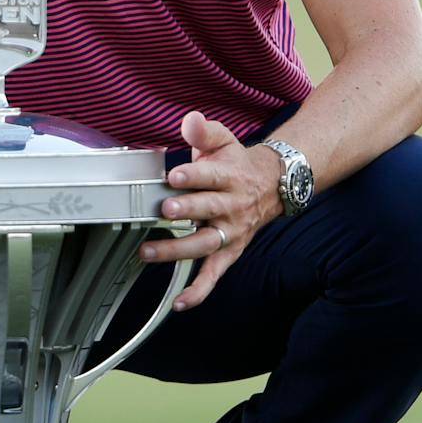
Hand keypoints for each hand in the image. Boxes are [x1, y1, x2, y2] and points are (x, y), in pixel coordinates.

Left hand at [139, 110, 283, 311]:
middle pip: (208, 209)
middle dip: (187, 209)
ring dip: (179, 250)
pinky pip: (214, 275)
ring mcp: (230, 232)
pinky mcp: (229, 252)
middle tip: (165, 209)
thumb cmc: (236, 164)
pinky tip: (180, 302)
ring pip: (205, 243)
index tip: (173, 175)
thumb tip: (190, 120)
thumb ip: (205, 131)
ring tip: (150, 252)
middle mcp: (231, 207)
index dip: (193, 174)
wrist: (271, 186)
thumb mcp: (224, 141)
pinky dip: (198, 290)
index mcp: (229, 177)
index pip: (211, 175)